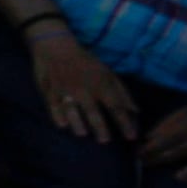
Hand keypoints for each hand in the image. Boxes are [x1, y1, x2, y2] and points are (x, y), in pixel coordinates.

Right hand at [25, 24, 140, 146]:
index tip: (132, 137)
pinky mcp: (50, 91)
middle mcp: (84, 89)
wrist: (56, 47)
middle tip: (105, 140)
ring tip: (83, 134)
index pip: (116, 107)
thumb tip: (136, 111)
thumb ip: (122, 93)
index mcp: (101, 84)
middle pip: (93, 112)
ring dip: (78, 123)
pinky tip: (62, 125)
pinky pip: (54, 106)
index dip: (125, 123)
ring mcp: (66, 90)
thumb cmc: (85, 62)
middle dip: (101, 127)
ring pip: (72, 110)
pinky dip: (58, 115)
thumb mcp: (108, 74)